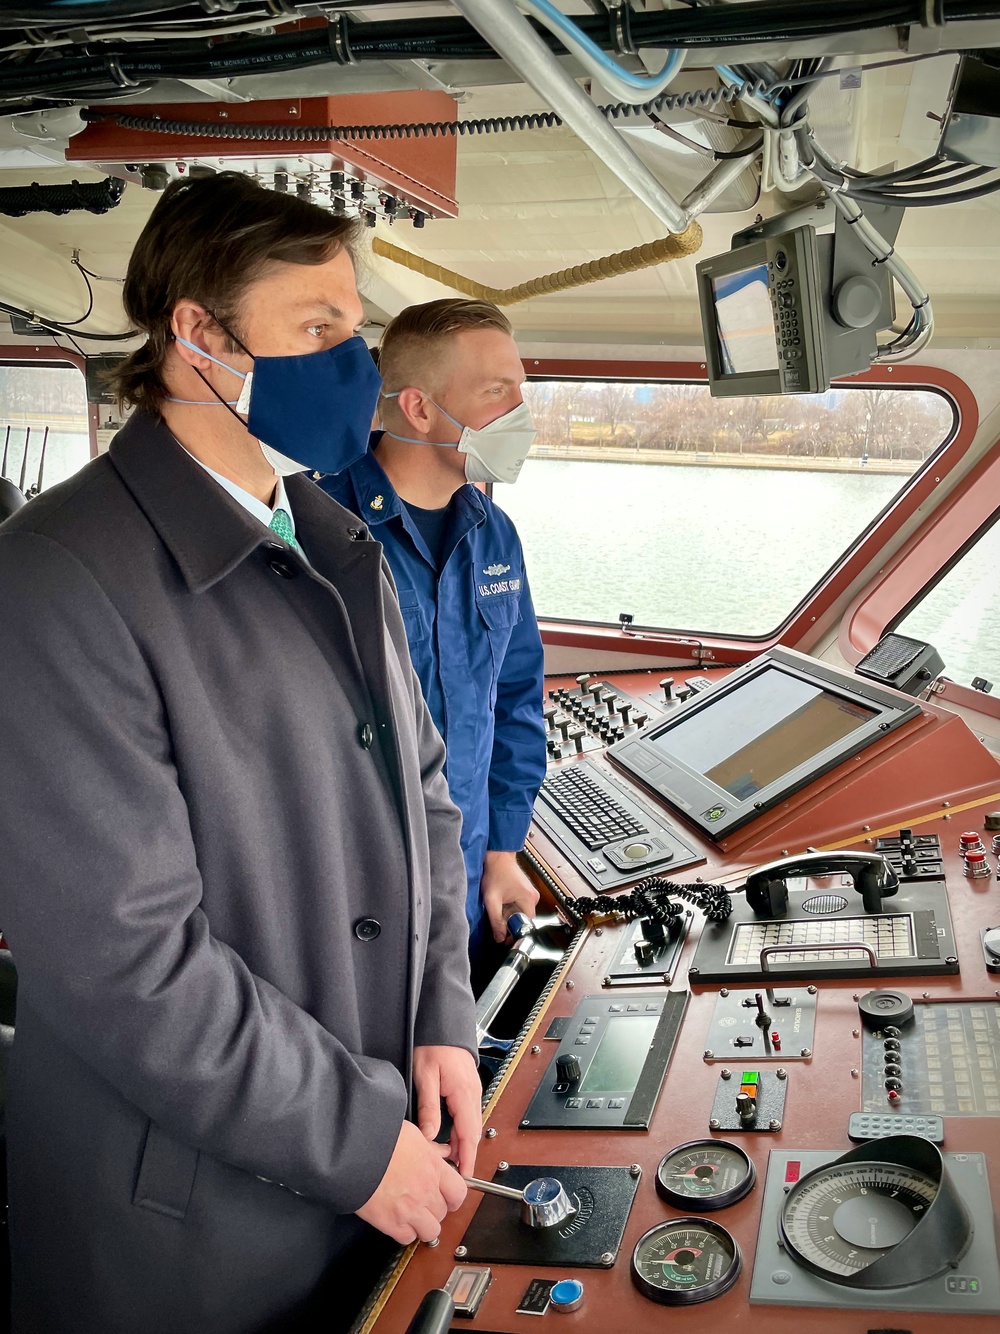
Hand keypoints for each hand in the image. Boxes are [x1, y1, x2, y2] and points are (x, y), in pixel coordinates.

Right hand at [355, 1120, 465, 1244]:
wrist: (353, 1152)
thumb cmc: (378, 1138)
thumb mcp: (412, 1134)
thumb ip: (429, 1148)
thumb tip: (440, 1152)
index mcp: (433, 1167)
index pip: (459, 1192)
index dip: (454, 1197)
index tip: (448, 1196)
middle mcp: (426, 1191)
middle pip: (444, 1213)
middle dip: (435, 1209)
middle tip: (424, 1202)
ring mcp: (410, 1209)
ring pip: (431, 1231)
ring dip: (423, 1225)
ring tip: (412, 1215)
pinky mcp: (391, 1223)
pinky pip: (407, 1238)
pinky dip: (404, 1233)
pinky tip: (398, 1221)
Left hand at [413, 1044, 480, 1176]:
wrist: (442, 1026)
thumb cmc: (433, 1045)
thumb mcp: (425, 1076)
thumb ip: (428, 1107)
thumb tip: (430, 1135)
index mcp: (464, 1093)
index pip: (469, 1134)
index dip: (468, 1157)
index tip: (465, 1177)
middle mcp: (473, 1095)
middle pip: (472, 1133)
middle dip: (465, 1155)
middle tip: (453, 1175)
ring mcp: (472, 1092)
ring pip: (470, 1125)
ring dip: (462, 1143)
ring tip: (448, 1162)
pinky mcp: (468, 1089)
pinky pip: (467, 1116)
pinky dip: (461, 1131)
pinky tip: (450, 1138)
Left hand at [481, 850, 539, 943]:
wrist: (497, 857)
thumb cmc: (495, 873)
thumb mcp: (491, 900)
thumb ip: (495, 921)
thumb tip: (500, 938)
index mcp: (529, 899)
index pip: (526, 925)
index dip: (515, 932)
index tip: (504, 936)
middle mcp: (533, 897)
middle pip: (524, 920)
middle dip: (510, 924)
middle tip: (497, 921)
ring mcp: (530, 895)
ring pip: (521, 914)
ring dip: (509, 916)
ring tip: (498, 907)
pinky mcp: (526, 893)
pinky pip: (520, 908)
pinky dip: (510, 909)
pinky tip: (502, 903)